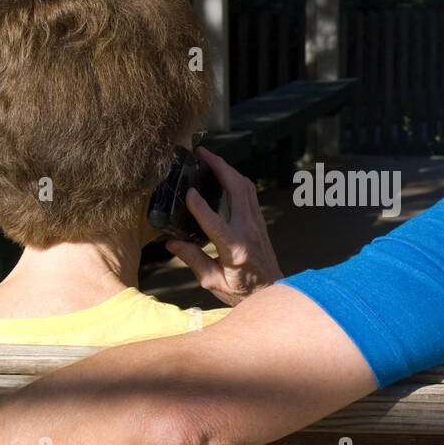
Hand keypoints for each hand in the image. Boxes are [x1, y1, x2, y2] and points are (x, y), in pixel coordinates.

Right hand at [166, 146, 282, 305]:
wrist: (272, 291)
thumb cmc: (242, 291)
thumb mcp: (213, 282)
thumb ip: (193, 260)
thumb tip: (171, 242)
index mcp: (235, 250)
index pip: (215, 224)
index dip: (200, 206)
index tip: (188, 192)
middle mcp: (248, 231)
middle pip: (237, 190)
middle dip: (219, 167)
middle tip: (200, 153)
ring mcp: (257, 223)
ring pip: (245, 186)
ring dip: (228, 168)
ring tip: (209, 158)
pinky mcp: (259, 221)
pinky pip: (249, 192)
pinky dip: (235, 178)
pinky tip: (223, 173)